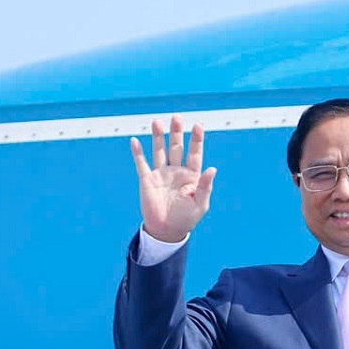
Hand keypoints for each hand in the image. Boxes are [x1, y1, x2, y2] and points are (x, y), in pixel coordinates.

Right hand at [131, 116, 217, 242]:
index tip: (198, 125)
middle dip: (176, 133)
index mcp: (191, 176)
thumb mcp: (200, 204)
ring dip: (158, 137)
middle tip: (176, 117)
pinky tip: (135, 141)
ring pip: (159, 151)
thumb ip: (205, 186)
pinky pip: (141, 164)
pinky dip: (138, 153)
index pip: (195, 154)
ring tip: (157, 122)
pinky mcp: (147, 180)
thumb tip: (213, 169)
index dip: (196, 140)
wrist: (166, 231)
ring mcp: (161, 174)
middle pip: (177, 147)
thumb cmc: (186, 218)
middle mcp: (176, 171)